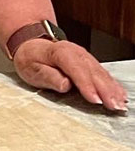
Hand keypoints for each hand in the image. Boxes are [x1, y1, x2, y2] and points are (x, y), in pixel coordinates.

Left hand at [13, 39, 127, 110]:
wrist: (31, 45)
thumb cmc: (31, 58)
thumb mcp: (31, 68)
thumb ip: (48, 76)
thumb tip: (64, 84)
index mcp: (59, 52)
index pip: (76, 69)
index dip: (87, 85)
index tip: (95, 99)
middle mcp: (75, 52)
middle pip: (93, 72)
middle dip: (105, 90)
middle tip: (113, 106)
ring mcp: (84, 57)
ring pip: (101, 73)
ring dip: (112, 89)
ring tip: (119, 103)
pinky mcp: (89, 63)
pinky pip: (103, 73)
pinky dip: (113, 84)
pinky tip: (120, 94)